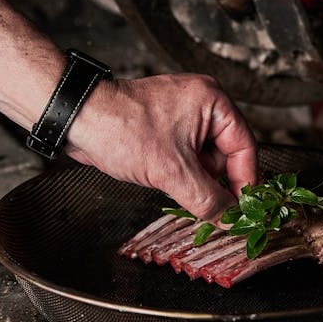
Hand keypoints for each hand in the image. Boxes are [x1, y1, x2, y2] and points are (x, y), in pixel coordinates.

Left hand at [64, 73, 257, 222]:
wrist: (77, 120)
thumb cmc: (120, 129)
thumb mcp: (171, 172)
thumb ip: (207, 200)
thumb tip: (230, 219)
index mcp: (214, 102)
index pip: (245, 147)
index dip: (245, 182)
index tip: (242, 210)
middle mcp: (203, 104)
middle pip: (226, 155)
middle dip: (215, 183)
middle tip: (210, 208)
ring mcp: (184, 115)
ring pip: (205, 159)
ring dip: (195, 180)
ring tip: (177, 188)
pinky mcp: (166, 127)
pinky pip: (187, 156)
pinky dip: (181, 173)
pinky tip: (167, 181)